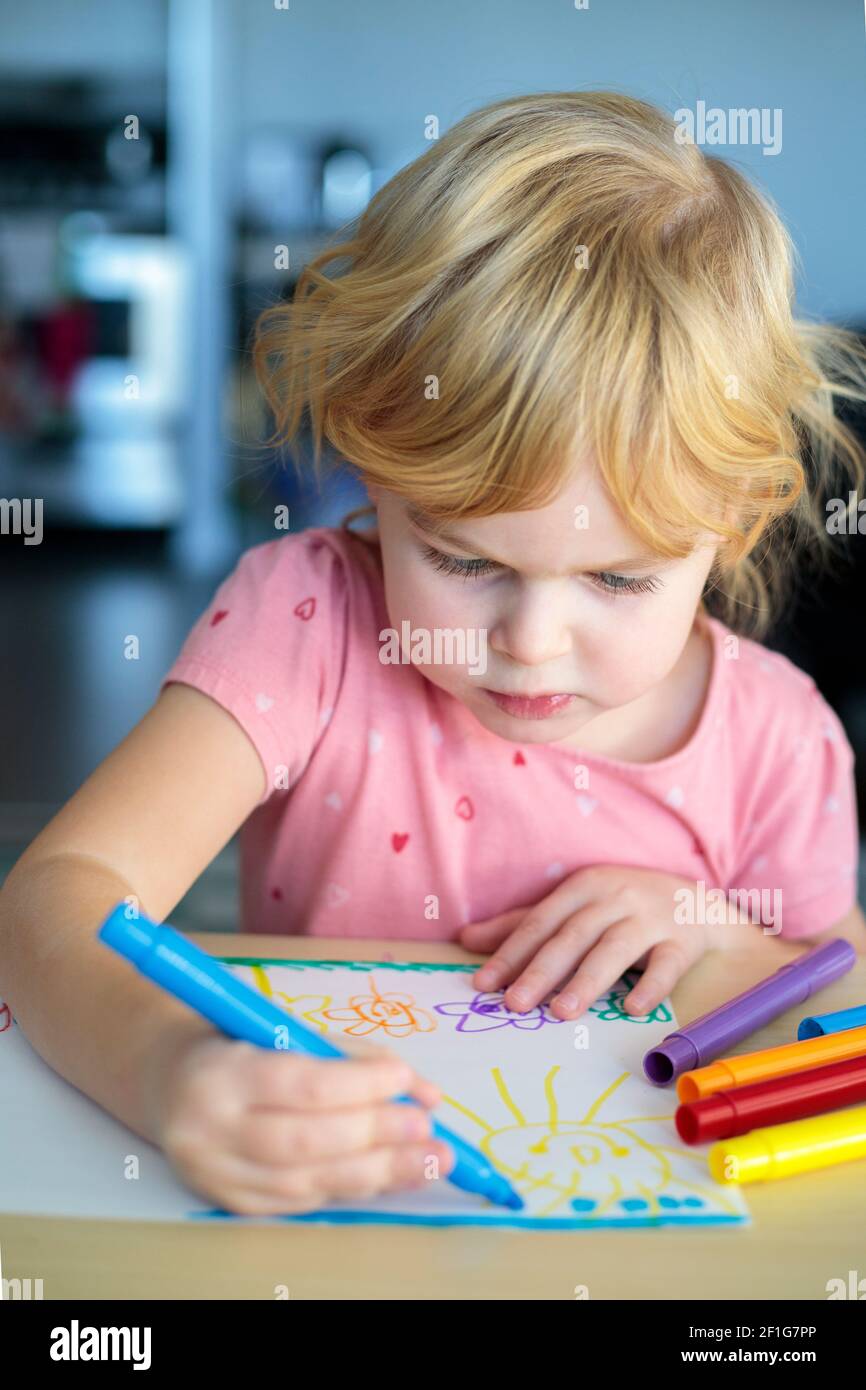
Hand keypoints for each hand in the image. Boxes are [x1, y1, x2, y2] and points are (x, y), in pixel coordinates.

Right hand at [156, 1034, 452, 1215]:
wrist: (168, 1082)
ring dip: (379, 1171)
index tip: (404, 1079)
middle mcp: (211, 1132)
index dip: (360, 1085)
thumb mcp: (286, 1031)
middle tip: (426, 1128)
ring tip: (428, 1160)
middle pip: (305, 1142)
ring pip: (307, 1182)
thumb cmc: (240, 1046)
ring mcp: (218, 1176)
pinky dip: (351, 1187)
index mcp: (222, 1074)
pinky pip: (301, 1201)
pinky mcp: (231, 1203)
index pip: (301, 1085)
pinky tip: (389, 1175)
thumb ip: (355, 1058)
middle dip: (375, 1135)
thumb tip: (425, 1093)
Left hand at [459, 865, 709, 1020]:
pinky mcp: (682, 941)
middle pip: (572, 936)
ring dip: (587, 981)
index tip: (483, 985)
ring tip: (561, 1013)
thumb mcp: (575, 904)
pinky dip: (651, 986)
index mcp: (583, 887)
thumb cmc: (622, 905)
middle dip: (541, 971)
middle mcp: (615, 897)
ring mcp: (651, 918)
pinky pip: (667, 965)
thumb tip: (466, 939)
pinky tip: (632, 1009)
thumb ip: (523, 923)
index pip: (539, 922)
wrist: (695, 901)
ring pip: (615, 950)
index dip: (510, 953)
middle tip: (514, 1006)